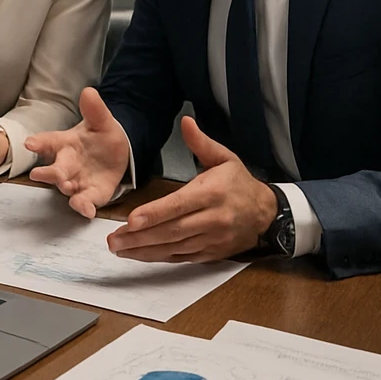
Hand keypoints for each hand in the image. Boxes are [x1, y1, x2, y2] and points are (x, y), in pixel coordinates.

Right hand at [24, 87, 131, 217]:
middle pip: (54, 169)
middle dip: (48, 172)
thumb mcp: (101, 121)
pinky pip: (84, 202)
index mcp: (65, 143)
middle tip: (40, 174)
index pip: (48, 141)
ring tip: (67, 187)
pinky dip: (84, 207)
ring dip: (65, 187)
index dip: (38, 142)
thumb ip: (94, 109)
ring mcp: (77, 181)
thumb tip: (89, 91)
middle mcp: (66, 164)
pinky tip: (87, 211)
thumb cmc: (101, 136)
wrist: (117, 154)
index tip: (29, 143)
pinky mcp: (90, 194)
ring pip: (66, 187)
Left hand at [105, 115, 275, 262]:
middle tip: (113, 240)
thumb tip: (186, 121)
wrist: (267, 214)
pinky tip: (139, 255)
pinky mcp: (211, 253)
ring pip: (175, 247)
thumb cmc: (240, 183)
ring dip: (145, 250)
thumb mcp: (224, 158)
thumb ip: (201, 142)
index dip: (155, 214)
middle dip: (140, 237)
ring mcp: (212, 239)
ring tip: (119, 248)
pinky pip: (182, 257)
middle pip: (173, 230)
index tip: (131, 220)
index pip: (179, 205)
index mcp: (213, 193)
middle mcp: (213, 219)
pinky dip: (159, 257)